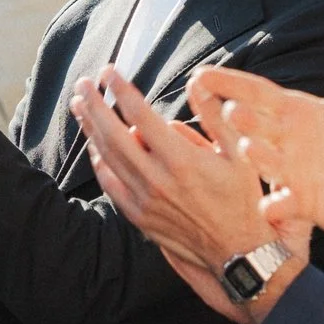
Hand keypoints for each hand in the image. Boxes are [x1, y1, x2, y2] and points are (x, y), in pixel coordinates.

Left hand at [74, 68, 303, 323]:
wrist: (240, 250)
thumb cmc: (244, 198)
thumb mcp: (240, 153)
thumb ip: (216, 116)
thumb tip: (197, 82)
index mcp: (182, 160)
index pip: (140, 115)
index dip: (120, 90)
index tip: (109, 72)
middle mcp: (158, 180)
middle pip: (114, 135)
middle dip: (94, 105)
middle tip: (83, 84)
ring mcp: (145, 201)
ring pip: (107, 159)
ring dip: (91, 130)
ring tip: (80, 106)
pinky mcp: (140, 217)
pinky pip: (111, 185)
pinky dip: (99, 163)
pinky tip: (94, 146)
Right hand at [190, 5, 323, 272]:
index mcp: (297, 112)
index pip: (258, 92)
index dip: (231, 82)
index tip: (202, 74)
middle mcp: (288, 141)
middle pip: (256, 125)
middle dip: (240, 118)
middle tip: (230, 109)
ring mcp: (293, 173)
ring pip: (266, 162)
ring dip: (256, 156)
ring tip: (248, 147)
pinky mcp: (305, 203)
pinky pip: (285, 205)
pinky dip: (277, 206)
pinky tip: (272, 205)